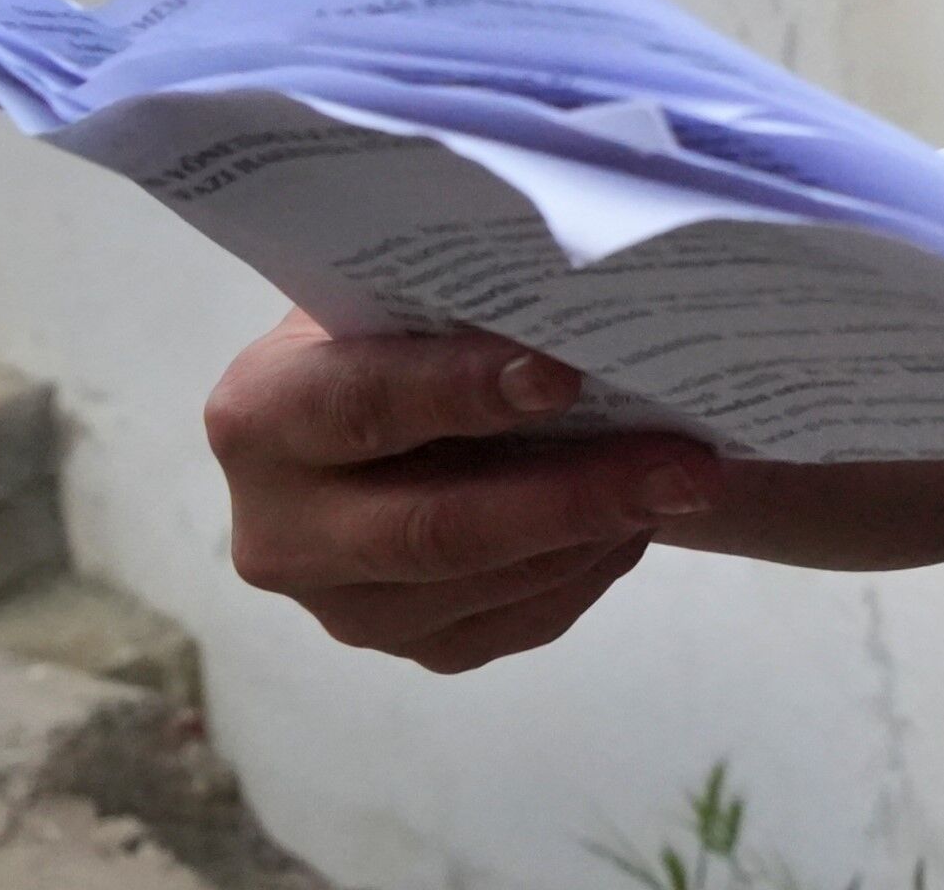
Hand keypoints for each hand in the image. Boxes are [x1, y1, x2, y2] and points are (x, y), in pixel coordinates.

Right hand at [204, 311, 724, 670]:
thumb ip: (455, 301)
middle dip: (571, 494)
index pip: (362, 406)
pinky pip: (515, 622)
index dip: (461, 391)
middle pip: (432, 529)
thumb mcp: (397, 295)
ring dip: (598, 532)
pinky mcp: (411, 648)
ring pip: (485, 585)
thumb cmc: (400, 325)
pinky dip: (589, 569)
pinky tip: (637, 517)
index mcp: (259, 414)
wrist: (383, 406)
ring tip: (684, 477)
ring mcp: (341, 606)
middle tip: (684, 463)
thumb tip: (583, 296)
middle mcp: (280, 529)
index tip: (565, 372)